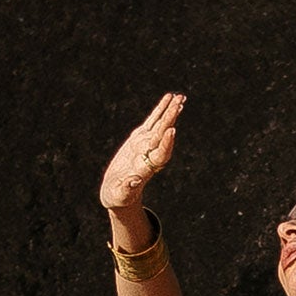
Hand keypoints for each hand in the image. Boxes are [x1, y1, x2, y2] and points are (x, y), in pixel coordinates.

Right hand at [100, 91, 186, 212]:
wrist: (117, 194)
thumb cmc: (117, 197)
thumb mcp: (119, 195)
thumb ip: (126, 189)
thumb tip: (134, 181)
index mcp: (145, 169)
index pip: (159, 155)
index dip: (165, 144)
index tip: (172, 131)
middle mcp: (149, 156)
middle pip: (162, 136)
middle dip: (170, 120)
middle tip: (179, 103)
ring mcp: (146, 146)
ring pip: (160, 126)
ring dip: (170, 112)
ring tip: (179, 97)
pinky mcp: (140, 140)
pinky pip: (152, 122)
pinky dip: (160, 110)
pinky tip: (168, 98)